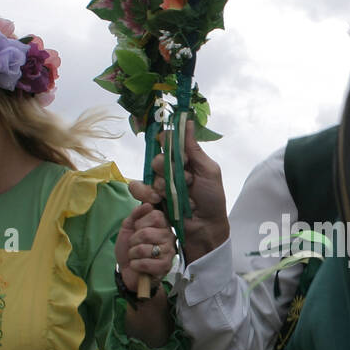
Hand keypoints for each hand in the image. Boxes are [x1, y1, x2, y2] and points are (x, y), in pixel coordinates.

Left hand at [117, 202, 175, 289]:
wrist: (126, 269)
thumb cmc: (129, 247)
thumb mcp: (129, 226)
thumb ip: (136, 214)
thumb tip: (148, 205)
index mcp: (163, 225)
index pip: (156, 216)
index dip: (141, 223)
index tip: (137, 229)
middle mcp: (169, 237)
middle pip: (147, 233)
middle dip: (133, 240)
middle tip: (134, 245)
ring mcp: (169, 252)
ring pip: (143, 249)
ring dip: (133, 254)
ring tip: (135, 256)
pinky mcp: (165, 267)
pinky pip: (145, 263)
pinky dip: (135, 265)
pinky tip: (137, 265)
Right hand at [127, 121, 228, 264]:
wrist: (204, 228)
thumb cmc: (211, 200)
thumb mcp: (209, 171)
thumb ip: (195, 149)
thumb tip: (188, 121)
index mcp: (185, 159)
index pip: (169, 140)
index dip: (170, 144)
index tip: (179, 154)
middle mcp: (171, 169)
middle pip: (158, 156)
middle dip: (170, 169)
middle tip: (186, 181)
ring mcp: (159, 183)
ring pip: (149, 172)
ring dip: (162, 184)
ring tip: (173, 196)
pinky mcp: (150, 198)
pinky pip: (137, 188)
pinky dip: (144, 192)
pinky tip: (156, 200)